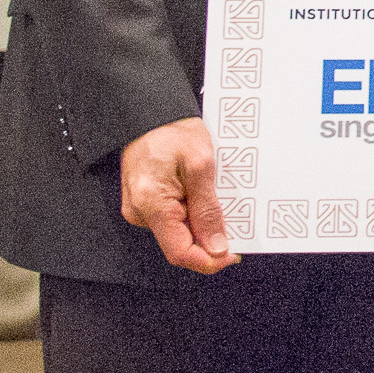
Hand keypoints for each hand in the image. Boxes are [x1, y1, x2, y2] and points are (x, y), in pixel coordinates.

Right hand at [120, 117, 237, 273]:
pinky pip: (174, 218)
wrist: (151, 112)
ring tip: (217, 198)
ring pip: (179, 232)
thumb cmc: (172, 130)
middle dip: (210, 238)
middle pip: (181, 244)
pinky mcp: (147, 203)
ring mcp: (141, 209)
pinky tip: (204, 195)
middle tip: (233, 220)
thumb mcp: (201, 165)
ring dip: (203, 223)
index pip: (179, 253)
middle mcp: (140, 212)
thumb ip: (208, 209)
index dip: (209, 260)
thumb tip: (216, 246)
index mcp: (150, 203)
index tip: (233, 254)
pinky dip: (193, 213)